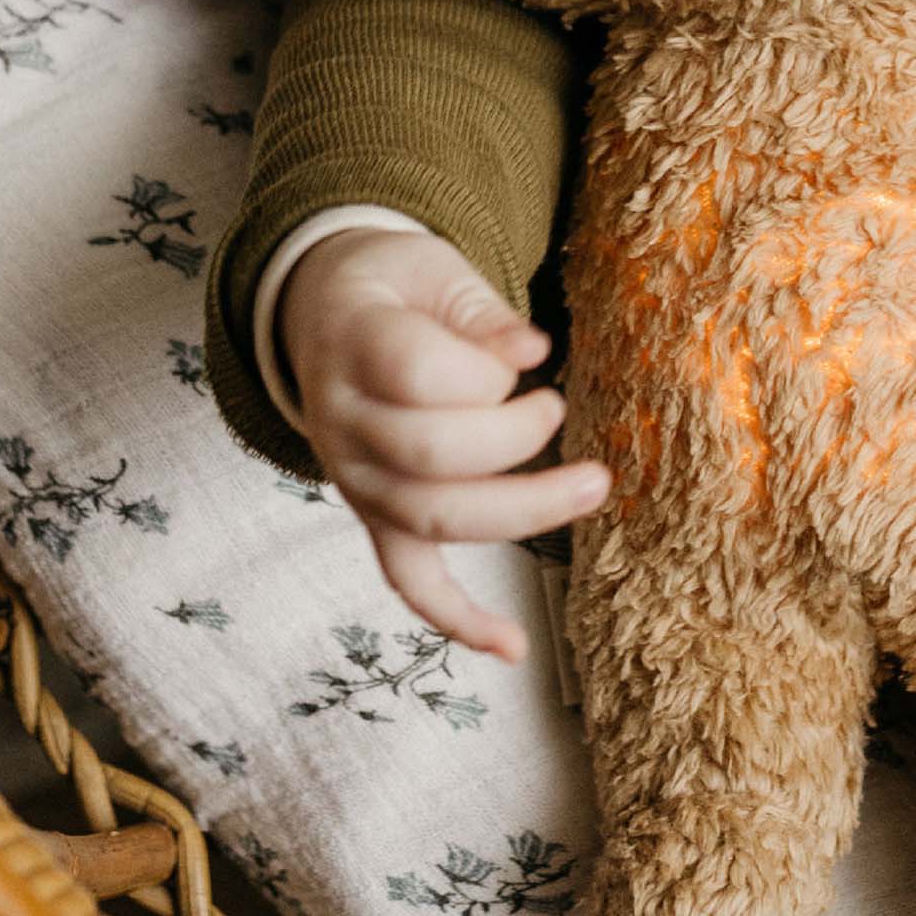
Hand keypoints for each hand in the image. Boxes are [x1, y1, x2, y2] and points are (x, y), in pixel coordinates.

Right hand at [277, 227, 609, 662]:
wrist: (323, 313)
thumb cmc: (395, 289)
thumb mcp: (431, 271)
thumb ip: (479, 312)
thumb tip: (532, 350)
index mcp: (354, 345)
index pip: (414, 373)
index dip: (484, 370)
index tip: (533, 356)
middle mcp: (342, 421)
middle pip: (428, 453)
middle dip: (514, 437)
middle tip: (557, 407)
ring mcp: (354, 478)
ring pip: (429, 518)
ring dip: (520, 511)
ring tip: (591, 484)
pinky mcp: (374, 516)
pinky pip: (409, 579)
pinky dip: (457, 618)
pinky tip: (512, 645)